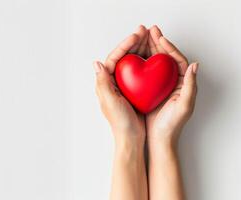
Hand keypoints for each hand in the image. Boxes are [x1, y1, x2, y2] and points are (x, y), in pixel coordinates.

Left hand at [94, 26, 148, 147]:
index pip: (114, 58)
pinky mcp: (134, 89)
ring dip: (140, 49)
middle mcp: (113, 82)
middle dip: (133, 42)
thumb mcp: (110, 102)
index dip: (124, 45)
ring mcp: (124, 85)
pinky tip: (154, 56)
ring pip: (132, 61)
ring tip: (150, 37)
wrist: (131, 139)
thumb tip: (97, 63)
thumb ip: (102, 83)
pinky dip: (146, 61)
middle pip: (123, 57)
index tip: (136, 36)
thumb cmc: (120, 123)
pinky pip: (141, 70)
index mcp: (105, 83)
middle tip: (144, 30)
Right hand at [145, 25, 197, 145]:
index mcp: (182, 83)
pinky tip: (132, 57)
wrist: (159, 140)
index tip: (159, 37)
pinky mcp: (147, 89)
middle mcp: (171, 81)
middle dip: (156, 42)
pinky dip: (139, 62)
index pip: (177, 59)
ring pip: (153, 62)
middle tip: (148, 30)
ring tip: (140, 37)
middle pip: (164, 57)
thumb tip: (195, 65)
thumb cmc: (172, 125)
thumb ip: (190, 85)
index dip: (169, 46)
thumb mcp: (184, 106)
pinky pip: (143, 71)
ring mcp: (158, 84)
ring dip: (147, 49)